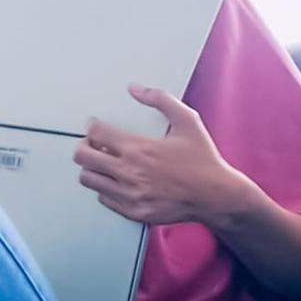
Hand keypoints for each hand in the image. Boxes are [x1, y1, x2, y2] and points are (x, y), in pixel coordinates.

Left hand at [78, 85, 250, 226]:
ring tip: (104, 163)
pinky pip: (103, 198)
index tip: (96, 125)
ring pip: (88, 179)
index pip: (95, 133)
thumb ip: (161, 100)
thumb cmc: (203, 160)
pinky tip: (118, 180)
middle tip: (93, 144)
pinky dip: (105, 187)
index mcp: (139, 149)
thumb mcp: (188, 121)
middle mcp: (130, 173)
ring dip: (92, 168)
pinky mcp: (133, 211)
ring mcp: (130, 194)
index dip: (92, 126)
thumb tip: (135, 89)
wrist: (217, 196)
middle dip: (84, 146)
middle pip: (82, 156)